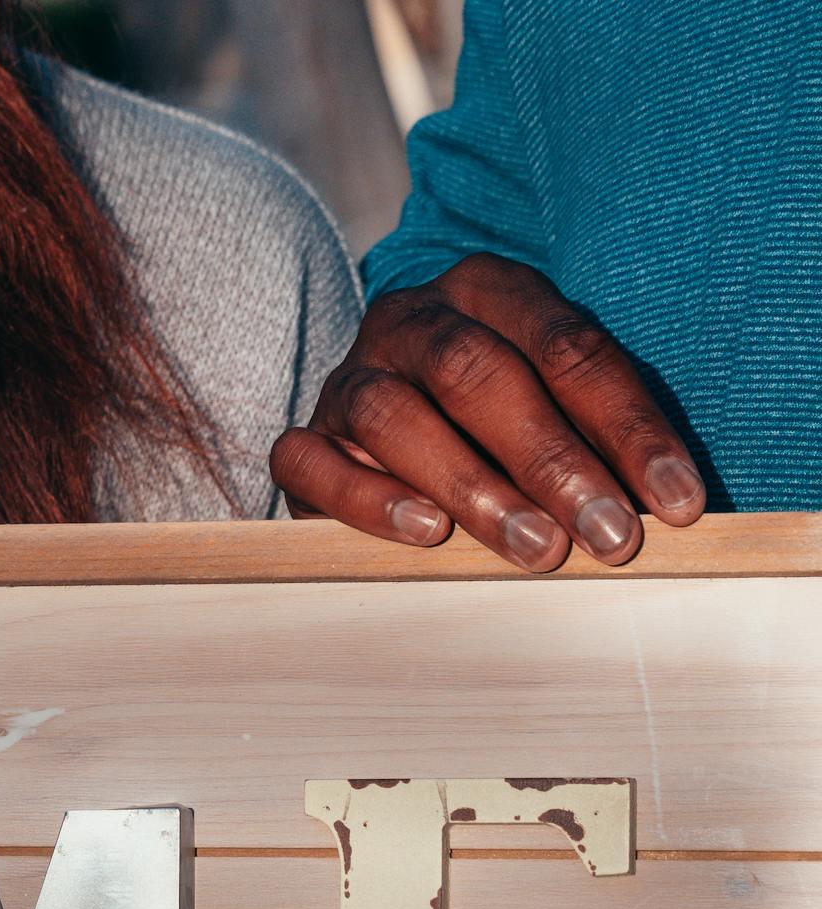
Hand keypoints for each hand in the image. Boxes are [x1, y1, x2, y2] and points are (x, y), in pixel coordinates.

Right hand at [271, 252, 706, 571]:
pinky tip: (427, 533)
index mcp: (486, 288)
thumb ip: (597, 436)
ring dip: (473, 486)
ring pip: (393, 416)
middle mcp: (410, 320)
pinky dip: (369, 498)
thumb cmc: (499, 419)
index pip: (565, 347)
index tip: (675, 503)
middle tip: (608, 534)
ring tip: (535, 547)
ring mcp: (350, 378)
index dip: (627, 426)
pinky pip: (312, 462)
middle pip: (475, 374)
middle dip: (552, 460)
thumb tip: (663, 509)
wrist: (395, 412)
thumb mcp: (556, 400)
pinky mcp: (305, 439)